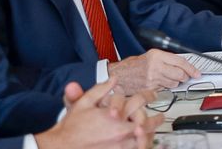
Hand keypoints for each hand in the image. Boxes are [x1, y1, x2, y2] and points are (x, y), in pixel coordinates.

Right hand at [35, 81, 156, 148]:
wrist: (61, 147)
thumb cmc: (71, 128)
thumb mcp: (84, 103)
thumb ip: (101, 90)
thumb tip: (114, 79)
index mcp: (115, 116)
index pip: (139, 101)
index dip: (149, 95)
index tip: (153, 94)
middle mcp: (121, 132)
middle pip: (148, 123)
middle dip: (156, 119)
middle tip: (160, 117)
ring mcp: (121, 147)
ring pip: (144, 140)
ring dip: (150, 135)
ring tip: (154, 133)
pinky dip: (141, 147)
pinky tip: (143, 144)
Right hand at [105, 48, 198, 94]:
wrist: (118, 75)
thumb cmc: (133, 65)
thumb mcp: (150, 56)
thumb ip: (166, 59)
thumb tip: (182, 66)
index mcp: (156, 55)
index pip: (180, 62)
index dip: (191, 68)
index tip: (197, 72)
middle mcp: (155, 66)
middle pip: (179, 74)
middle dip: (185, 76)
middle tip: (184, 76)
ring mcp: (152, 79)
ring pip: (174, 83)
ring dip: (175, 83)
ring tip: (168, 78)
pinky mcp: (150, 89)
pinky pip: (165, 89)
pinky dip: (165, 87)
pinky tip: (159, 83)